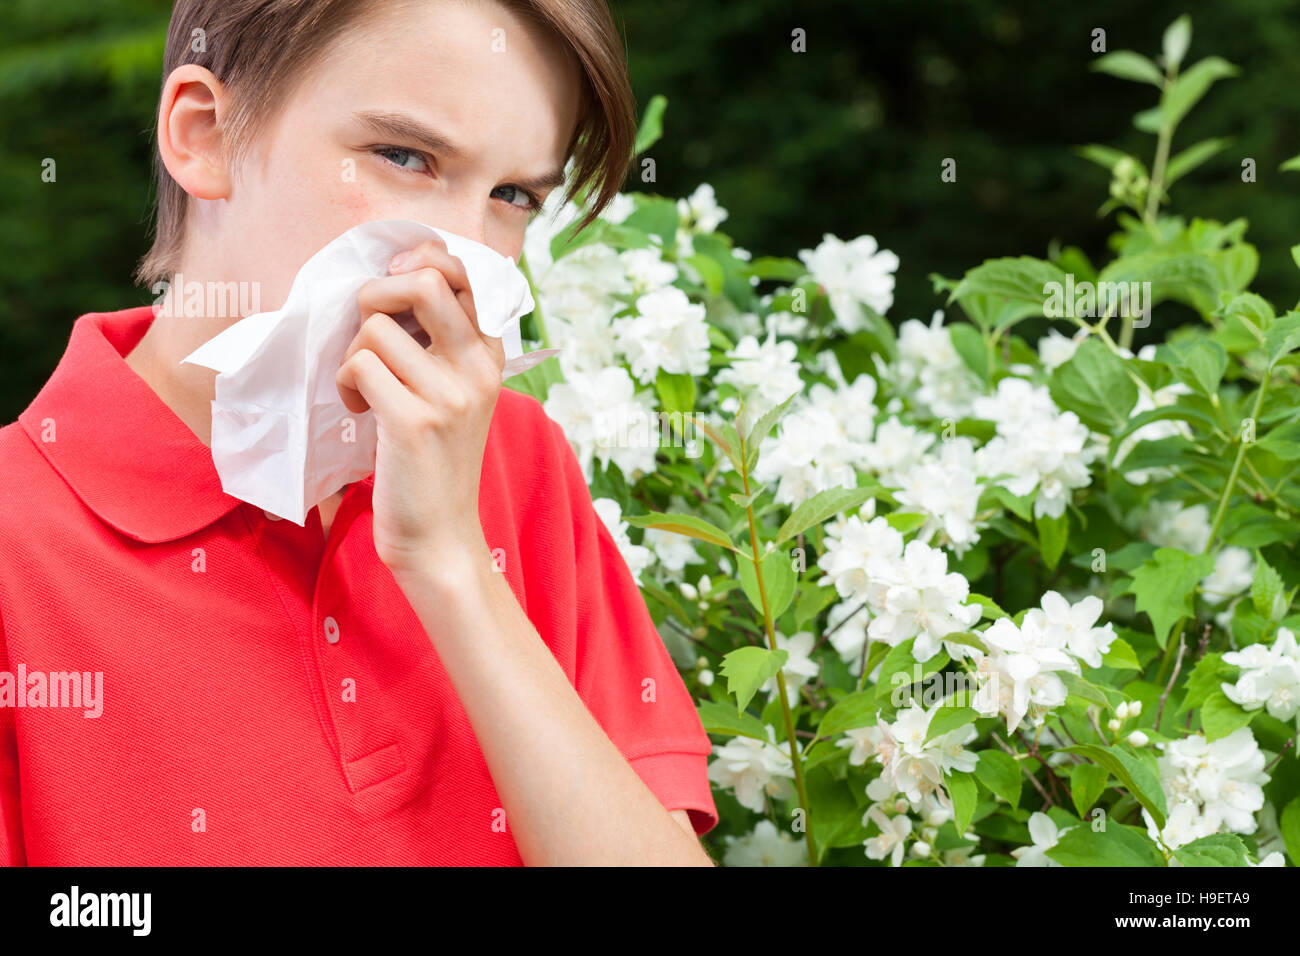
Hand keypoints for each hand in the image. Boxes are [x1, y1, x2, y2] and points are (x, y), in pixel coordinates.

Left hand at [335, 235, 504, 574]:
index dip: (420, 260)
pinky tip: (359, 412)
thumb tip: (393, 280)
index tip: (393, 283)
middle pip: (424, 280)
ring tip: (364, 387)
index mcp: (491, 355)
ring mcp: (450, 395)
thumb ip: (442, 342)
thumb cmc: (436, 460)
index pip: (465, 272)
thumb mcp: (457, 394)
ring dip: (352, 352)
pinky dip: (345, 384)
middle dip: (376, 295)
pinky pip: (359, 365)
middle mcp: (478, 369)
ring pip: (376, 326)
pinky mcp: (414, 422)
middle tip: (369, 333)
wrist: (441, 535)